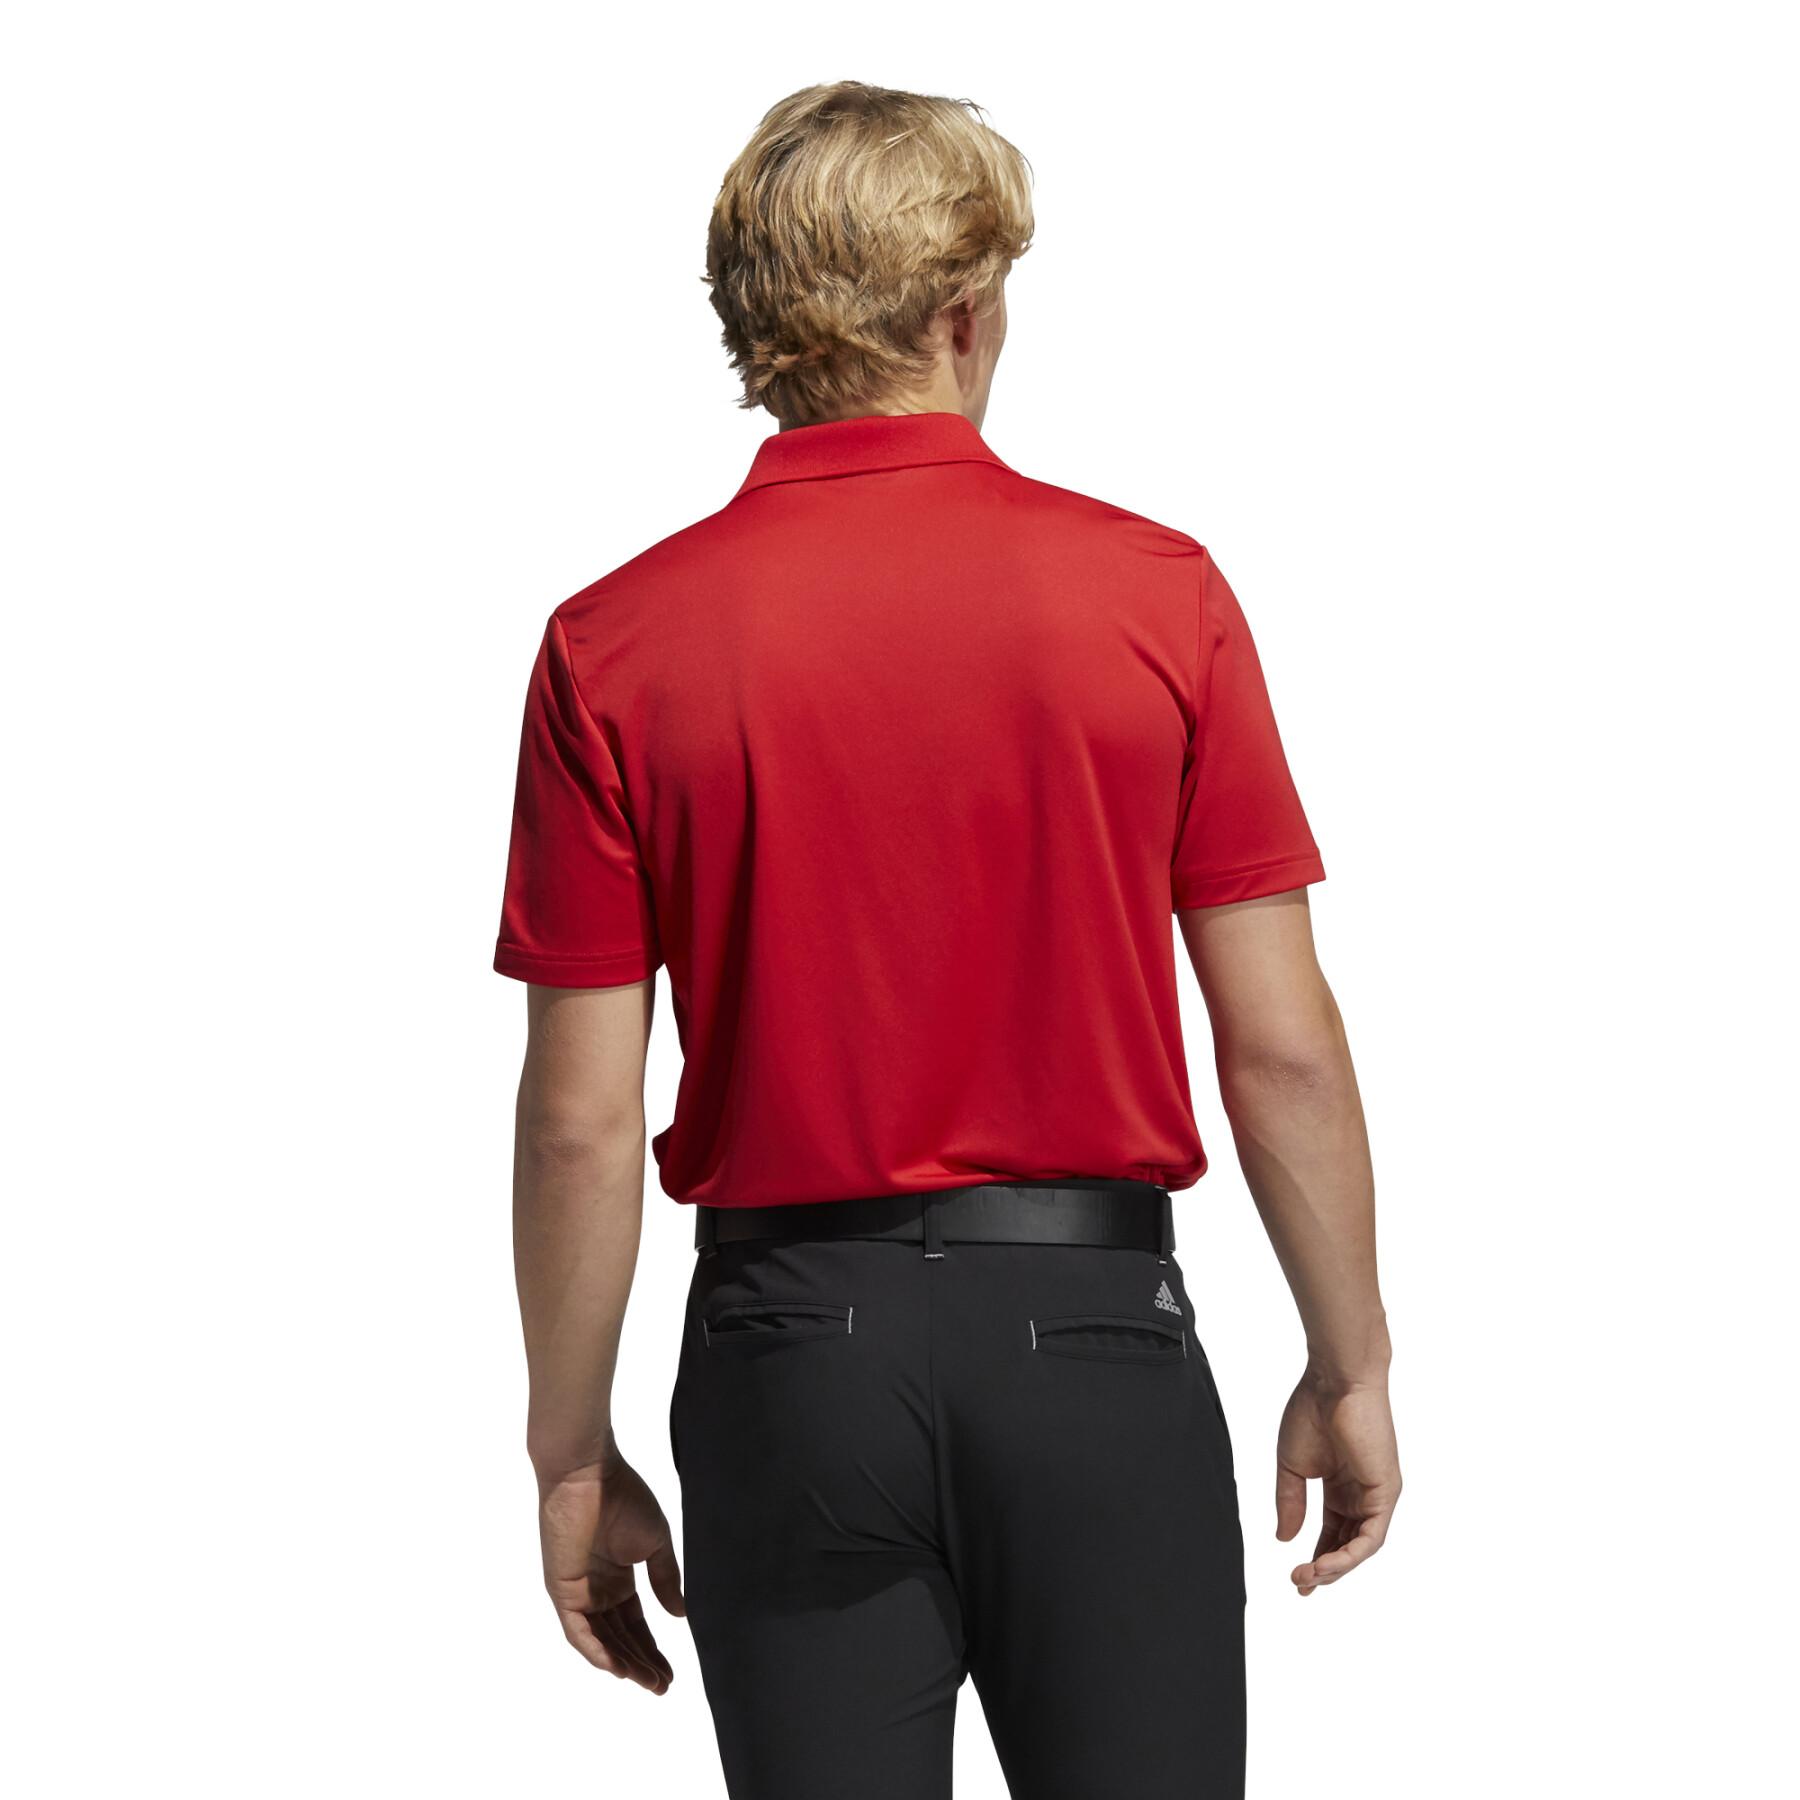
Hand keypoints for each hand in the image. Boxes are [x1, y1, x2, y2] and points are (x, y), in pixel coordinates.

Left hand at [538, 1449, 684, 1689]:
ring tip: (647, 1682)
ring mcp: (579, 1592)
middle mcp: (598, 1590)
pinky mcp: (562, 1590)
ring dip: (623, 1662)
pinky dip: (595, 1650)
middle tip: (662, 1686)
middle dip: (642, 1663)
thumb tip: (681, 1616)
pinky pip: (577, 1630)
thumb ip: (666, 1578)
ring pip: (600, 1640)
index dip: (653, 1647)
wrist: (589, 1474)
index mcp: (618, 1577)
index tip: (672, 1671)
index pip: (635, 1623)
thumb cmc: (624, 1497)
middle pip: (620, 1638)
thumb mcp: (655, 1542)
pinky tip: (617, 1667)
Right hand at [1275, 1374, 1400, 1595]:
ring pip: (1360, 1547)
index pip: (1332, 1533)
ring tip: (1308, 1577)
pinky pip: (1372, 1536)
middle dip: (1324, 1569)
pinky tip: (1327, 1564)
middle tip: (1300, 1584)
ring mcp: (1376, 1495)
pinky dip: (1350, 1555)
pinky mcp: (1386, 1493)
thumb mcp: (1291, 1466)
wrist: (1334, 1381)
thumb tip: (1284, 1539)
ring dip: (1335, 1567)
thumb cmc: (1311, 1411)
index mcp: (1340, 1487)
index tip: (1296, 1578)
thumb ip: (1290, 1503)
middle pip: (1346, 1545)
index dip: (1315, 1557)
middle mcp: (1361, 1495)